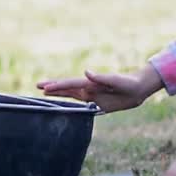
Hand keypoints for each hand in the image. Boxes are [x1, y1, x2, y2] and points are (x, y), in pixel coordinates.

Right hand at [37, 64, 162, 113]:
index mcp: (91, 82)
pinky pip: (79, 103)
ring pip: (70, 95)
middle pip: (66, 88)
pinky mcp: (96, 103)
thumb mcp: (116, 80)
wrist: (138, 89)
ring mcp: (91, 95)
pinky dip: (69, 101)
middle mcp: (89, 88)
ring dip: (57, 93)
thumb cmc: (128, 83)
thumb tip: (86, 72)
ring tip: (44, 91)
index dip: (57, 86)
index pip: (70, 84)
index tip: (44, 87)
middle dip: (52, 87)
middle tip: (37, 85)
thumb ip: (101, 77)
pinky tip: (61, 102)